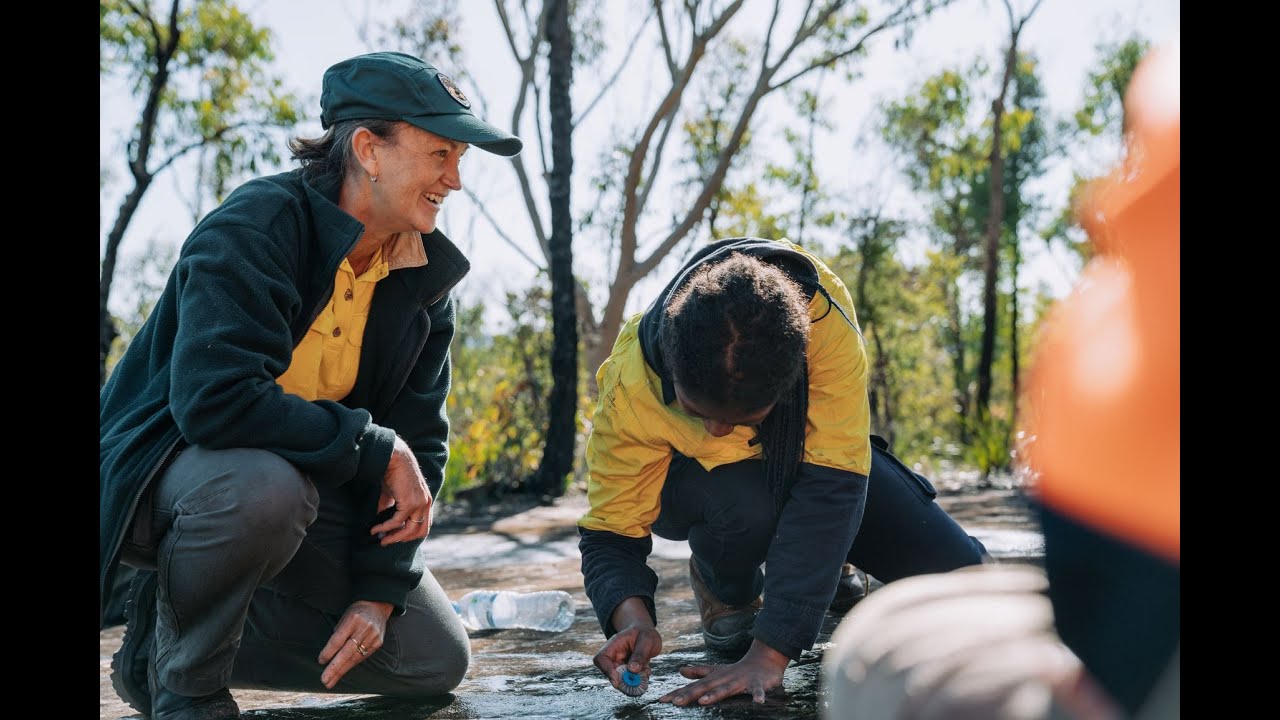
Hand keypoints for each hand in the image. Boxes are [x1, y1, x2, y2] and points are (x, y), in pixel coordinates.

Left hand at [317, 600, 393, 688]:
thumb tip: (329, 654)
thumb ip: (338, 634)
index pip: (338, 639)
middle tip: (325, 680)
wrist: (377, 606)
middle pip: (347, 652)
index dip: (328, 652)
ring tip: (331, 681)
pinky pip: (362, 657)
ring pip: (355, 657)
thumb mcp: (344, 617)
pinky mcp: (378, 643)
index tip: (321, 662)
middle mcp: (364, 628)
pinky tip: (343, 671)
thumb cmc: (356, 612)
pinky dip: (351, 664)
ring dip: (342, 671)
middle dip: (335, 668)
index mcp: (353, 619)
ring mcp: (373, 636)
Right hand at [371, 436, 432, 544]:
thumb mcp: (393, 494)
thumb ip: (389, 509)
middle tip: (387, 541)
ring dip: (393, 538)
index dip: (411, 535)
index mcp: (426, 501)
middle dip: (402, 540)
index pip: (424, 525)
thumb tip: (381, 526)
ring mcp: (420, 504)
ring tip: (381, 540)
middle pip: (419, 532)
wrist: (394, 458)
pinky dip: (385, 528)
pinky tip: (375, 529)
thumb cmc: (392, 473)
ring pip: (409, 531)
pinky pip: (397, 522)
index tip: (396, 537)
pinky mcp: (410, 503)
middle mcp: (426, 504)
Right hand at [593, 598, 662, 694]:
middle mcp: (614, 656)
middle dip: (623, 681)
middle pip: (610, 673)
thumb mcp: (647, 640)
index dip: (606, 671)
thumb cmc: (645, 634)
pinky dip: (638, 680)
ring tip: (646, 671)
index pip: (601, 659)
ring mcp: (620, 665)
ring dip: (633, 681)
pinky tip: (646, 670)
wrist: (648, 635)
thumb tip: (632, 670)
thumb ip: (640, 654)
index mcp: (614, 645)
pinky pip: (630, 680)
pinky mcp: (627, 672)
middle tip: (637, 683)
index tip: (618, 681)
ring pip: (620, 680)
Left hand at [657, 640, 788, 705]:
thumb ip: (698, 672)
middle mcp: (724, 679)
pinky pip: (758, 690)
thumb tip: (680, 670)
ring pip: (727, 689)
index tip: (661, 700)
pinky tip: (758, 702)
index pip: (693, 686)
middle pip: (705, 687)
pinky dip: (758, 695)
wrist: (763, 661)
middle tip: (676, 702)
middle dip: (690, 695)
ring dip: (715, 694)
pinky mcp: (757, 683)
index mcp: (714, 678)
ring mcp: (740, 681)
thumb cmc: (737, 670)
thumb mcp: (716, 671)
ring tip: (703, 701)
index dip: (678, 693)